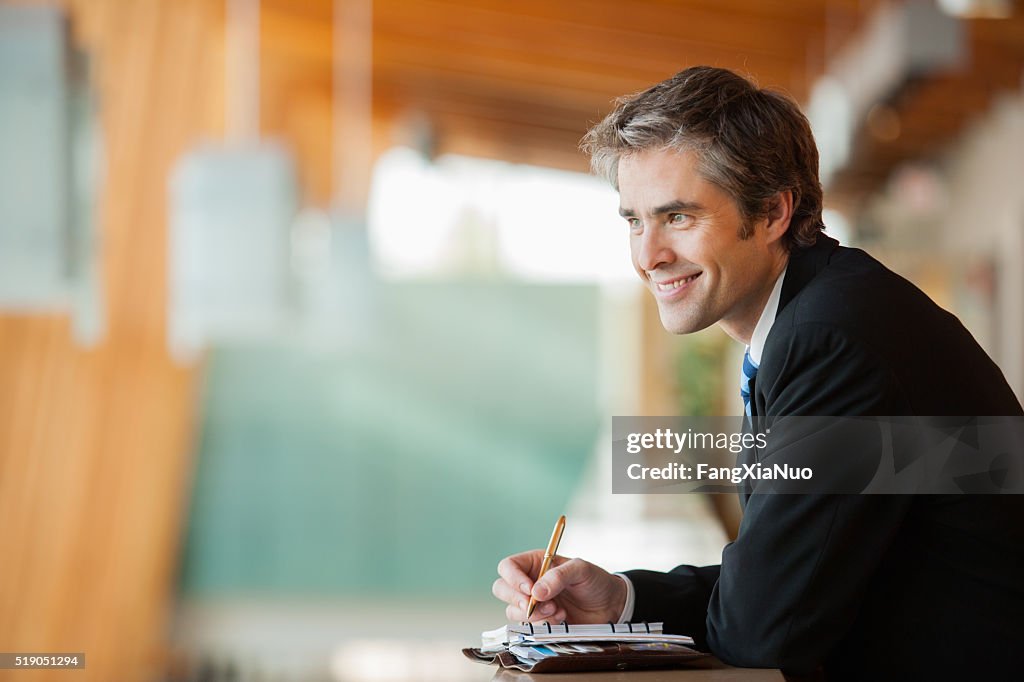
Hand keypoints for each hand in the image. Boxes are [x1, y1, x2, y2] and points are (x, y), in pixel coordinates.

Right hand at [492, 550, 626, 623]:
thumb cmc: (595, 581)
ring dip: (533, 613)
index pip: (508, 566)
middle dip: (517, 599)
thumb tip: (536, 592)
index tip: (529, 590)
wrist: (610, 605)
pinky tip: (562, 617)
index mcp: (535, 563)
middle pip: (502, 589)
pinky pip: (528, 625)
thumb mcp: (581, 570)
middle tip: (536, 604)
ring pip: (513, 610)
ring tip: (557, 610)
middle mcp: (529, 582)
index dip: (513, 578)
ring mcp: (533, 603)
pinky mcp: (540, 621)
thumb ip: (558, 576)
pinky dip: (543, 623)